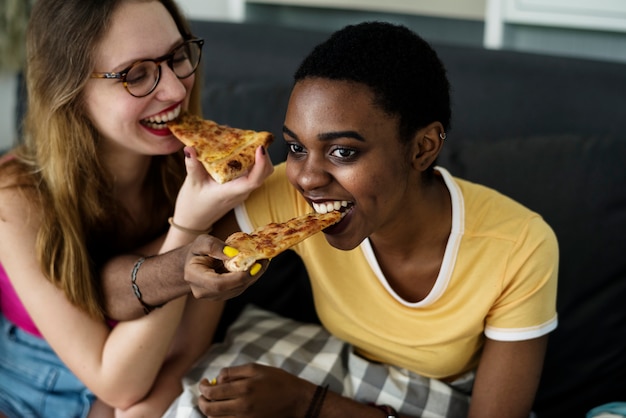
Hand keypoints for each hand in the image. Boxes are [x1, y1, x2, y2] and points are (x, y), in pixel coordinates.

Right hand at [172, 146, 272, 231]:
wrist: (193, 221)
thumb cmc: (192, 204)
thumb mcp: (191, 184)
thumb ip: (192, 166)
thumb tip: (190, 148)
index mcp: (231, 192)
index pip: (253, 180)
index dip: (261, 164)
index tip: (260, 148)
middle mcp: (241, 192)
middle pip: (263, 174)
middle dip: (264, 157)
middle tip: (255, 139)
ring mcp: (242, 191)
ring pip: (260, 174)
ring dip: (259, 159)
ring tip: (248, 142)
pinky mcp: (240, 189)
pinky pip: (252, 174)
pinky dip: (252, 162)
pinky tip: (240, 152)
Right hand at [184, 234, 268, 299]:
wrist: (193, 264)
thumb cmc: (197, 252)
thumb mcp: (201, 242)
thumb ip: (213, 245)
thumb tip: (232, 253)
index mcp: (194, 277)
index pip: (218, 284)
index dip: (238, 277)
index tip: (253, 265)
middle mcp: (203, 291)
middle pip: (232, 288)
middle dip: (250, 275)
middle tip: (264, 260)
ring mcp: (214, 296)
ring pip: (238, 289)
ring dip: (253, 276)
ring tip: (263, 261)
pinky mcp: (224, 295)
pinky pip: (240, 287)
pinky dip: (250, 277)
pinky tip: (257, 266)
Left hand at [197, 363, 313, 417]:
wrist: (297, 401)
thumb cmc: (278, 381)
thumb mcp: (257, 369)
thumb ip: (234, 372)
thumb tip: (216, 379)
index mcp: (244, 389)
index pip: (212, 393)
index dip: (202, 388)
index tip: (203, 383)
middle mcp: (242, 407)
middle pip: (209, 410)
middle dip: (201, 401)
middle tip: (203, 394)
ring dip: (210, 411)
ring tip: (213, 401)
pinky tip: (224, 410)